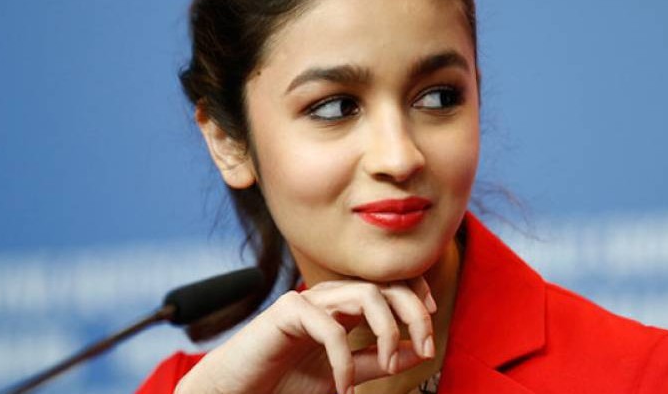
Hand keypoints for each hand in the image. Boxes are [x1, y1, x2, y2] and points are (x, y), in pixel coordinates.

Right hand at [175, 276, 437, 393]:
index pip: (389, 285)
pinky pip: (330, 327)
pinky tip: (345, 385)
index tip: (429, 328)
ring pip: (365, 294)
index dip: (415, 296)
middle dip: (412, 312)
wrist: (239, 390)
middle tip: (424, 346)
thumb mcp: (345, 374)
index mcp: (345, 306)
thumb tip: (419, 348)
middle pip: (384, 284)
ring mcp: (310, 300)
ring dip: (387, 330)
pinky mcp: (288, 311)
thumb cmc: (287, 381)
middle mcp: (330, 296)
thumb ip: (378, 361)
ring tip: (390, 365)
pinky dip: (345, 359)